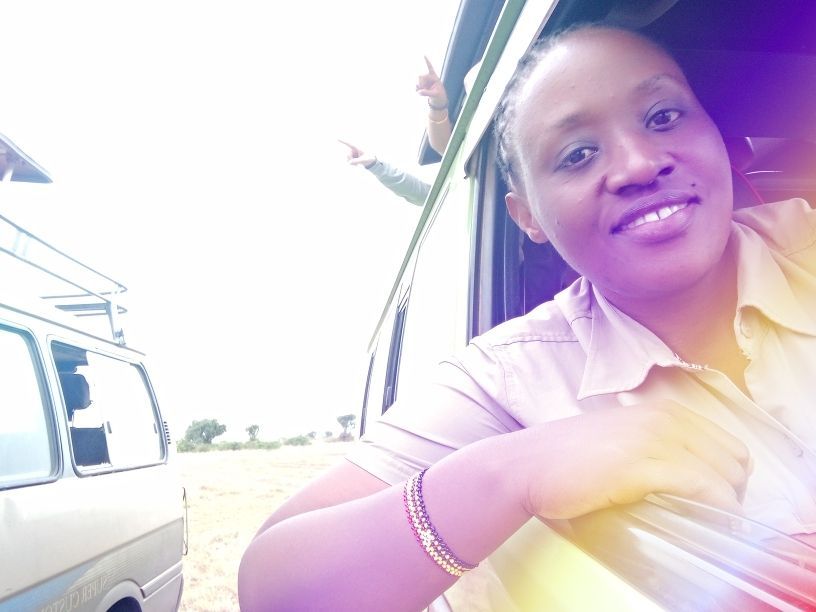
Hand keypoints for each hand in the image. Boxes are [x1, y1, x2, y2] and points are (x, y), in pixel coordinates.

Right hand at [338, 139, 375, 167]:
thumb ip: (357, 161)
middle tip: (357, 164)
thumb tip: (349, 163)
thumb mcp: (364, 160)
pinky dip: (352, 163)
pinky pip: (349, 160)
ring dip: (352, 162)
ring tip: (358, 164)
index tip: (337, 138)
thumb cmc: (369, 158)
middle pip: (348, 154)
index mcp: (357, 147)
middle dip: (351, 159)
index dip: (343, 141)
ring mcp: (353, 153)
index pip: (349, 144)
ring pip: (348, 158)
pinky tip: (357, 164)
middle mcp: (354, 149)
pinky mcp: (353, 156)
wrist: (371, 161)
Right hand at [416, 56, 447, 107]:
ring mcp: (424, 81)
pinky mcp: (421, 86)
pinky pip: (416, 86)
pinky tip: (420, 92)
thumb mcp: (435, 94)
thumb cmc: (439, 95)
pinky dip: (417, 89)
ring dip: (418, 87)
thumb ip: (428, 93)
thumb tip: (419, 92)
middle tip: (423, 89)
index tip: (424, 55)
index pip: (430, 68)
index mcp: (434, 77)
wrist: (438, 98)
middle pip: (420, 76)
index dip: (427, 62)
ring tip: (423, 91)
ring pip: (417, 81)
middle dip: (420, 83)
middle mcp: (428, 77)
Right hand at [511, 400, 750, 519]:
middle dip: (735, 490)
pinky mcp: (641, 466)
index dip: (731, 474)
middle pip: (732, 456)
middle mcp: (661, 417)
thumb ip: (653, 444)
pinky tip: (708, 519)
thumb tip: (686, 473)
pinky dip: (715, 506)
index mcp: (659, 410)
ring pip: (721, 471)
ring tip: (714, 523)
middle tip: (719, 516)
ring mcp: (652, 439)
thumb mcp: (618, 438)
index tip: (720, 499)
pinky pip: (701, 486)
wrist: (526, 466)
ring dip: (727, 502)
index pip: (726, 441)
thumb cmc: (567, 459)